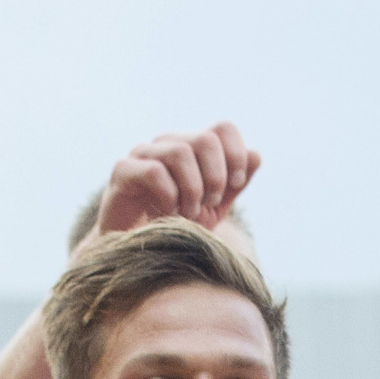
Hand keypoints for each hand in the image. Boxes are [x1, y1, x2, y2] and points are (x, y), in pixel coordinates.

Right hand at [96, 125, 261, 239]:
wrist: (139, 249)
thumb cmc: (177, 225)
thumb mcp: (214, 207)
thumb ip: (234, 183)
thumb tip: (256, 154)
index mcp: (193, 147)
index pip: (223, 129)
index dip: (236, 155)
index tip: (235, 184)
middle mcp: (168, 143)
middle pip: (205, 139)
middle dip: (215, 177)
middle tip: (210, 203)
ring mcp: (143, 154)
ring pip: (180, 152)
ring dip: (193, 189)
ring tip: (189, 213)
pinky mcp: (122, 170)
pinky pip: (153, 171)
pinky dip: (169, 196)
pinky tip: (168, 213)